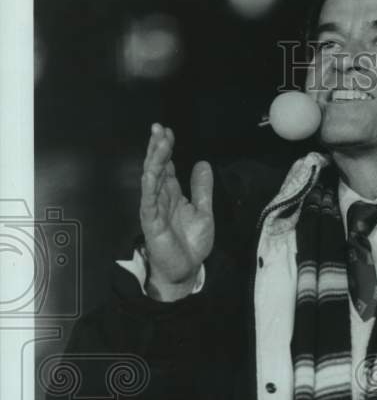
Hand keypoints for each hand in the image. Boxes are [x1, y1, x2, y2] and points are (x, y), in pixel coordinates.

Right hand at [139, 124, 213, 300]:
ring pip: (151, 179)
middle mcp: (161, 198)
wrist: (186, 270)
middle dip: (157, 147)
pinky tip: (152, 170)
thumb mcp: (204, 211)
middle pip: (156, 167)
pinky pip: (149, 199)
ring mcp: (154, 208)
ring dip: (154, 160)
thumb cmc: (191, 244)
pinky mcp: (151, 221)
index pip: (166, 166)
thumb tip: (203, 163)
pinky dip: (150, 184)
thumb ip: (202, 189)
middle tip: (159, 128)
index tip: (168, 132)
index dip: (166, 149)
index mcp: (172, 194)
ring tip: (158, 142)